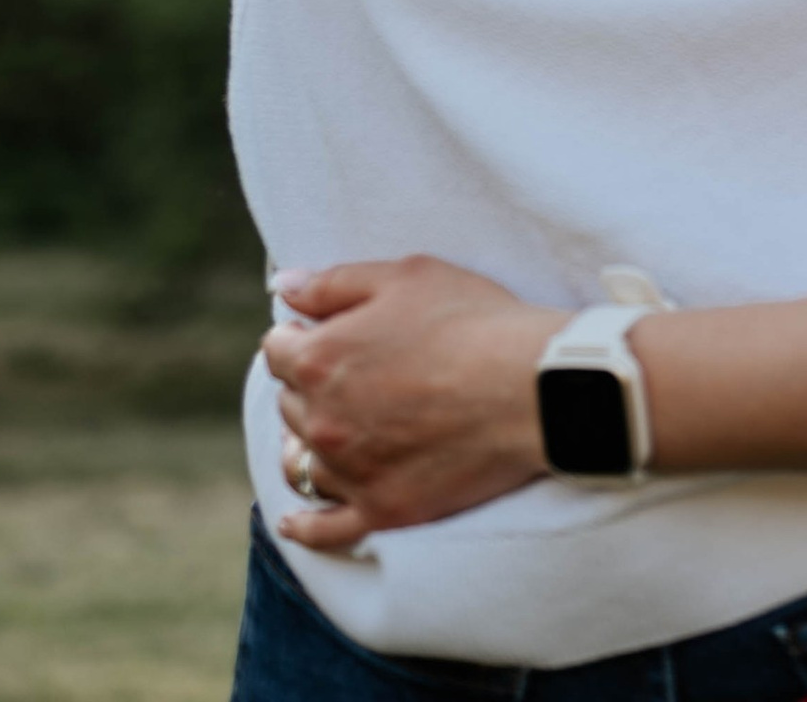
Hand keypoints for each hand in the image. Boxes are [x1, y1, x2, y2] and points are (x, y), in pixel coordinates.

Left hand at [265, 257, 561, 549]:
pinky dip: (303, 526)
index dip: (301, 334)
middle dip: (310, 385)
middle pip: (290, 403)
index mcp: (319, 358)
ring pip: (301, 462)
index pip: (278, 349)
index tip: (326, 331)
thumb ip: (333, 283)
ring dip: (306, 443)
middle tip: (352, 373)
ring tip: (330, 432)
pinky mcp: (381, 511)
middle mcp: (321, 420)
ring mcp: (349, 472)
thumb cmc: (470, 319)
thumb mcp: (405, 276)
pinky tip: (292, 521)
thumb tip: (283, 287)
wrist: (528, 387)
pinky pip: (323, 530)